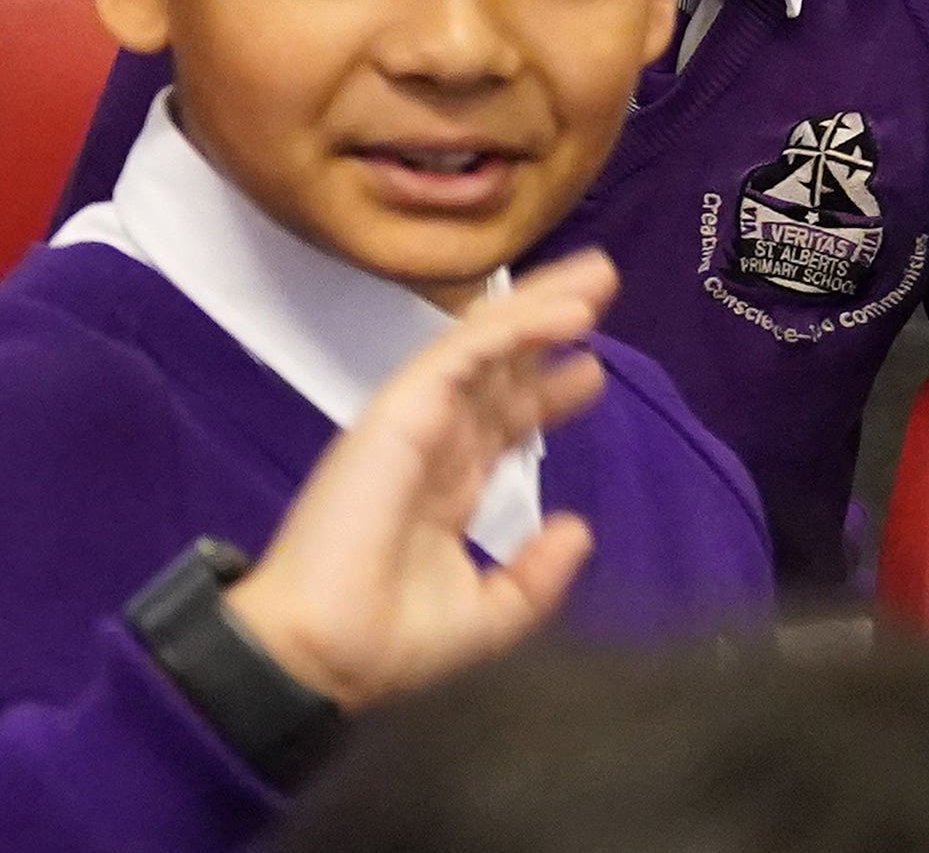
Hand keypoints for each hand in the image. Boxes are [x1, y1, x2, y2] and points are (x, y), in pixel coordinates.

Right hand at [220, 251, 613, 708]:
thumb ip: (536, 576)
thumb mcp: (490, 616)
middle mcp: (433, 442)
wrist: (327, 652)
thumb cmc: (390, 641)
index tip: (593, 368)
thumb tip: (579, 528)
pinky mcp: (399, 412)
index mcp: (446, 486)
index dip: (547, 389)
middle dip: (548, 326)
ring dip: (539, 306)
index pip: (503, 420)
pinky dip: (512, 329)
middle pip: (499, 368)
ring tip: (596, 276)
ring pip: (483, 346)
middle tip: (601, 284)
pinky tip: (564, 314)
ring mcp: (412, 420)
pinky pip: (461, 357)